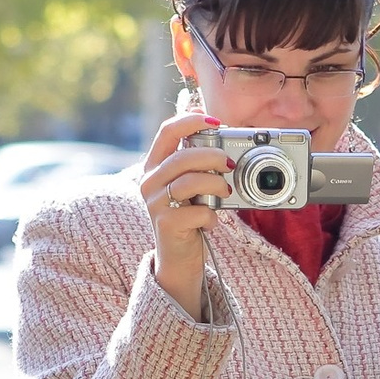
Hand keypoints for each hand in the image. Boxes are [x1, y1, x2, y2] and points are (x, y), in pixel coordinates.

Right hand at [137, 110, 234, 319]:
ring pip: (190, 181)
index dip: (191, 121)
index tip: (215, 121)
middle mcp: (150, 181)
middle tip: (229, 165)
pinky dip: (211, 215)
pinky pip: (196, 211)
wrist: (178, 257)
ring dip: (216, 185)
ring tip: (225, 193)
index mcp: (155, 165)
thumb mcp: (191, 186)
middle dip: (213, 156)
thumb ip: (200, 165)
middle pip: (183, 156)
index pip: (167, 131)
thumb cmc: (188, 216)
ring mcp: (155, 203)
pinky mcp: (166, 224)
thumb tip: (227, 144)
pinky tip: (212, 222)